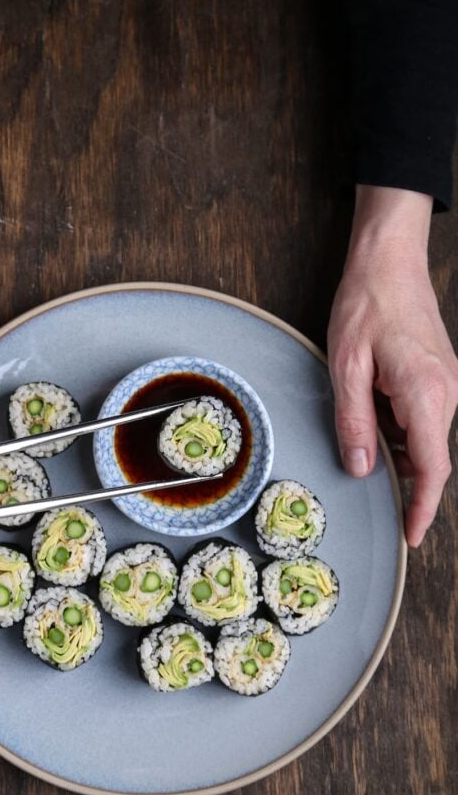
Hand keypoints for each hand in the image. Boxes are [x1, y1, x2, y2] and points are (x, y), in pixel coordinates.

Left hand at [327, 185, 457, 546]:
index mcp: (426, 394)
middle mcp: (446, 392)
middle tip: (372, 485)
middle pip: (429, 455)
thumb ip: (353, 420)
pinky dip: (398, 426)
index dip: (423, 506)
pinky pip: (421, 416)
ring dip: (396, 447)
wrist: (389, 260)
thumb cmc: (367, 304)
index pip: (432, 467)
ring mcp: (447, 383)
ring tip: (362, 432)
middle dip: (403, 477)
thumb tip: (360, 467)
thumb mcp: (346, 365)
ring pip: (424, 436)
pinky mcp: (438, 375)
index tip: (413, 534)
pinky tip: (371, 411)